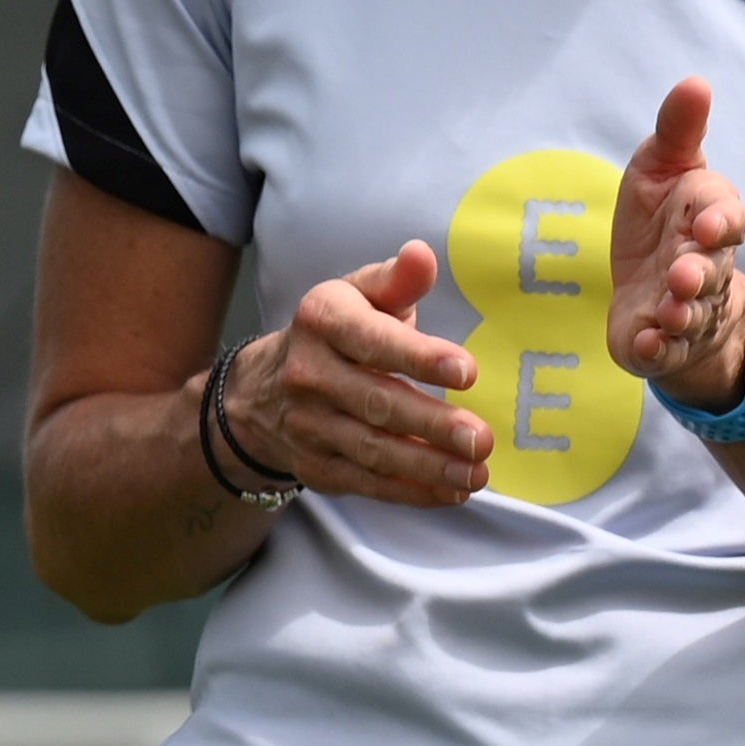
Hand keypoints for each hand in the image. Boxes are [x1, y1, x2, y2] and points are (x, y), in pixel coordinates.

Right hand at [217, 242, 495, 506]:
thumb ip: (397, 280)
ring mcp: (308, 424)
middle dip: (432, 424)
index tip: (467, 372)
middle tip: (480, 439)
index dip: (419, 356)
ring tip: (476, 472)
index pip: (372, 340)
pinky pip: (366, 482)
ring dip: (428, 465)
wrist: (264, 390)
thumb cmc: (337, 335)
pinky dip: (410, 491)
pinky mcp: (315, 465)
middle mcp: (308, 373)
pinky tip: (451, 490)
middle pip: (376, 403)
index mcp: (323, 321)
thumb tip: (423, 254)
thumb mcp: (359, 296)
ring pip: (372, 449)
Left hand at [611, 76, 744, 404]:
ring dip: (681, 311)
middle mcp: (705, 268)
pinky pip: (663, 350)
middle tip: (683, 272)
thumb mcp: (663, 171)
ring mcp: (685, 309)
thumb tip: (695, 82)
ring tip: (668, 309)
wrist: (662, 294)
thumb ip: (678, 133)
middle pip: (711, 270)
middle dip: (699, 272)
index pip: (727, 218)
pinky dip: (656, 349)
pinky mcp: (660, 343)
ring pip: (691, 313)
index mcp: (709, 222)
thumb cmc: (664, 224)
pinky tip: (645, 344)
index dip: (721, 221)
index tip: (707, 222)